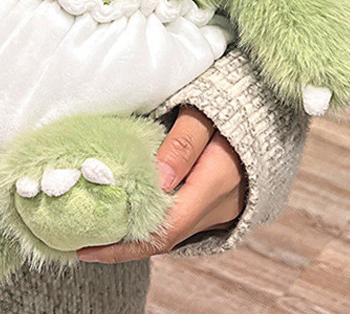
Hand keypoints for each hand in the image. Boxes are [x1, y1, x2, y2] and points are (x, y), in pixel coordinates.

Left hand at [77, 106, 245, 262]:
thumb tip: (158, 180)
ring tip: (98, 229)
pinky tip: (129, 214)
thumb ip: (184, 143)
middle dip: (124, 244)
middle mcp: (220, 205)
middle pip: (165, 237)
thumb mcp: (205, 112)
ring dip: (136, 235)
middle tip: (82, 241)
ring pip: (173, 231)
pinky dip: (153, 222)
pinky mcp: (217, 202)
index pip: (166, 229)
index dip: (125, 245)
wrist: (267, 105)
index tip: (88, 248)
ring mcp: (221, 207)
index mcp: (216, 183)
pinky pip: (181, 220)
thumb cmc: (232, 101)